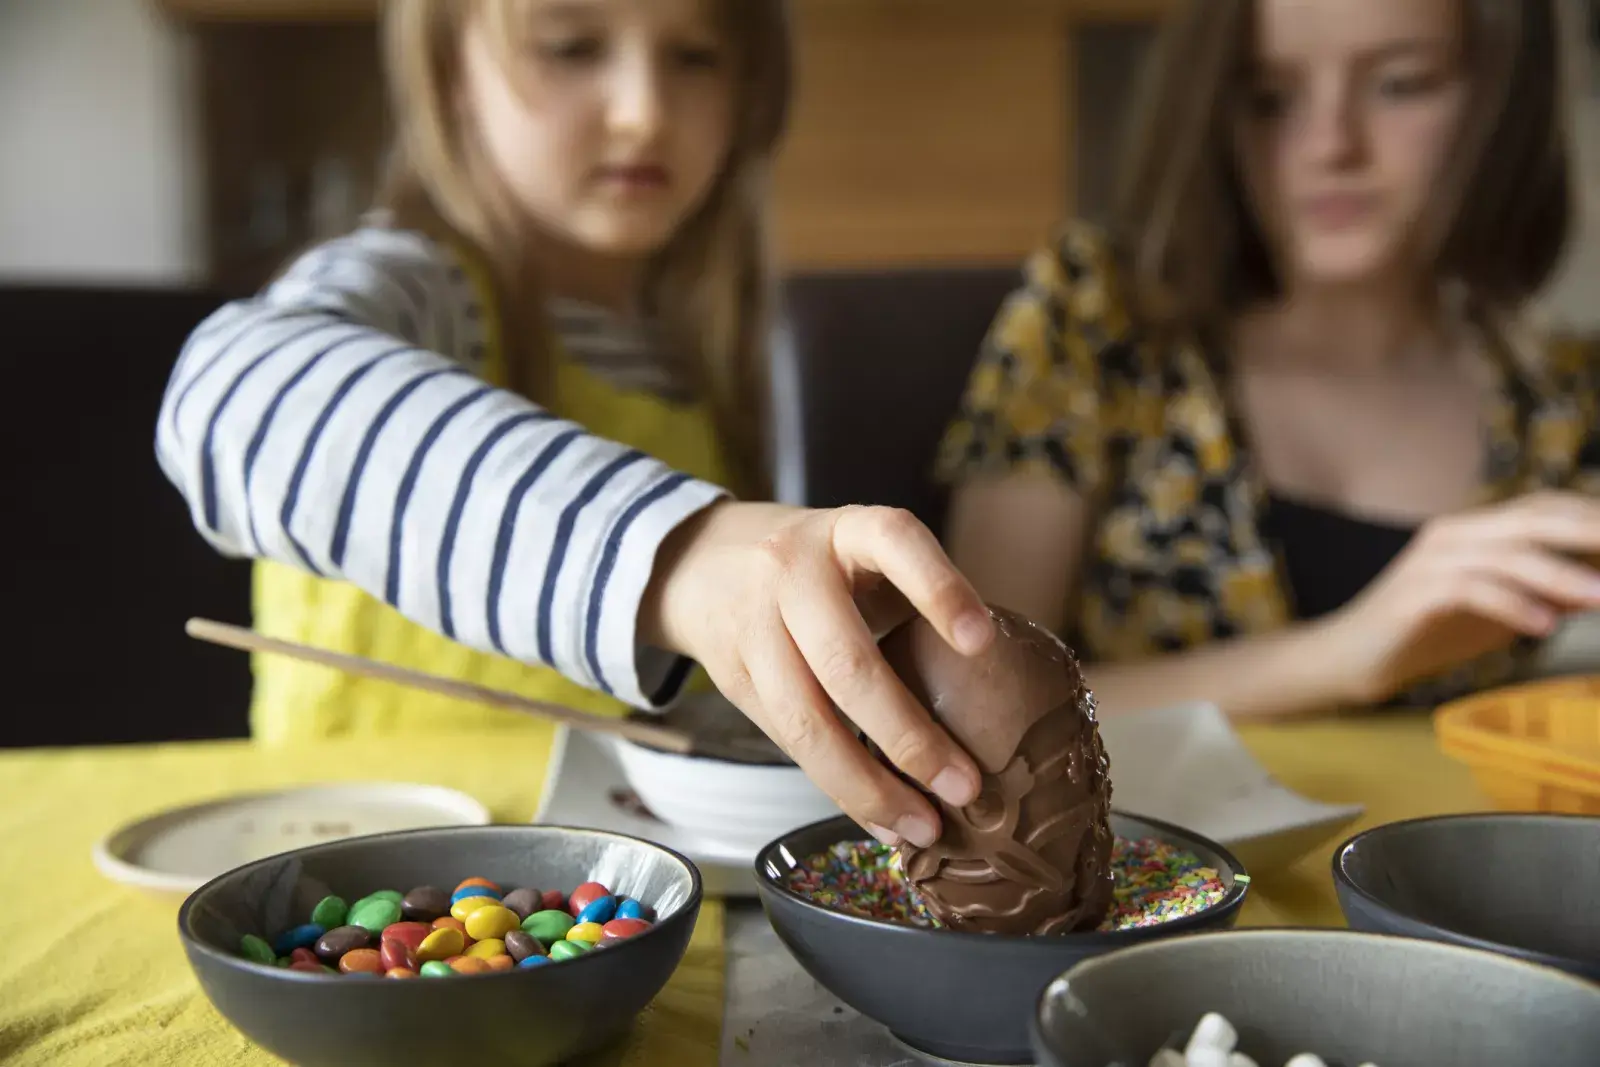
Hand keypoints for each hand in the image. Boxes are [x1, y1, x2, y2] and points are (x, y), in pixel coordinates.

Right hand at [640, 502, 993, 847]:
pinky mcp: (734, 679)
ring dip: (869, 785)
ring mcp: (755, 627)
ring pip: (807, 721)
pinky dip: (840, 790)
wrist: (703, 562)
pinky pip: (790, 744)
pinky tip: (880, 820)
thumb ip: (917, 597)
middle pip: (847, 662)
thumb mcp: (863, 553)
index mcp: (845, 530)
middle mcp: (793, 572)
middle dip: (909, 736)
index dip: (938, 589)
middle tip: (965, 787)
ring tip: (924, 827)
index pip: (894, 542)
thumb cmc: (820, 567)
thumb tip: (1002, 689)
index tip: (983, 642)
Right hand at [1323, 491, 1599, 703]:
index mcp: (1474, 530)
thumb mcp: (1499, 610)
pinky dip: (1513, 606)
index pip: (1544, 506)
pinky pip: (1471, 590)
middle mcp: (1453, 535)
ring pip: (1506, 555)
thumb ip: (1544, 592)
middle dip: (1588, 532)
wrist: (1352, 659)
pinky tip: (1544, 626)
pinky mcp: (1414, 595)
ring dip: (1560, 576)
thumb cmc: (1426, 632)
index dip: (1592, 517)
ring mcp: (1430, 563)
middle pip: (1532, 518)